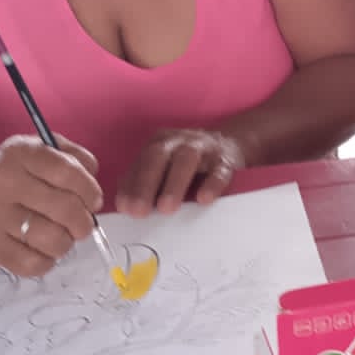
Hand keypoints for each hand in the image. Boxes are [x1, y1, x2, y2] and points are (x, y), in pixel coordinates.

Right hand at [0, 134, 103, 277]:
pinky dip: (47, 261)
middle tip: (82, 224)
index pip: (68, 172)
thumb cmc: (8, 172)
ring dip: (66, 242)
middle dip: (84, 221)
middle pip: (65, 208)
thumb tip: (93, 176)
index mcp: (19, 154)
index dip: (90, 189)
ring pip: (52, 239)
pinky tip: (42, 250)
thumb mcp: (36, 149)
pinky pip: (32, 264)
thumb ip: (72, 155)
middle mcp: (3, 183)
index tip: (93, 200)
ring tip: (60, 235)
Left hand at [118, 129, 246, 215]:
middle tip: (140, 212)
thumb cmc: (188, 164)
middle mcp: (178, 142)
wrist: (229, 144)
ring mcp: (203, 148)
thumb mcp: (165, 167)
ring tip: (166, 209)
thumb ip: (144, 182)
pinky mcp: (225, 160)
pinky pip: (218, 171)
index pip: (141, 163)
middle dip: (146, 184)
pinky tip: (204, 199)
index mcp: (160, 144)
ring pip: (186, 160)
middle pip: (158, 157)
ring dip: (174, 184)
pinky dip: (211, 185)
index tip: (125, 208)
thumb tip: (125, 206)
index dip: (131, 185)